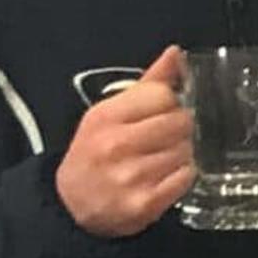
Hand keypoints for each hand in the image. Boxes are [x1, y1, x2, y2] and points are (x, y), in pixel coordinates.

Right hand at [57, 45, 196, 236]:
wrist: (71, 205)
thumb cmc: (95, 152)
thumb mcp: (109, 113)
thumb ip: (148, 83)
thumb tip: (176, 52)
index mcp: (106, 116)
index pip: (163, 94)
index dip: (169, 102)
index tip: (161, 113)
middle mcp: (117, 144)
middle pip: (180, 121)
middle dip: (180, 128)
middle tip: (165, 137)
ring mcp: (131, 176)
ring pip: (186, 150)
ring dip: (182, 153)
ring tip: (161, 158)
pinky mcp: (146, 203)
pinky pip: (186, 177)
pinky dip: (182, 176)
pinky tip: (165, 176)